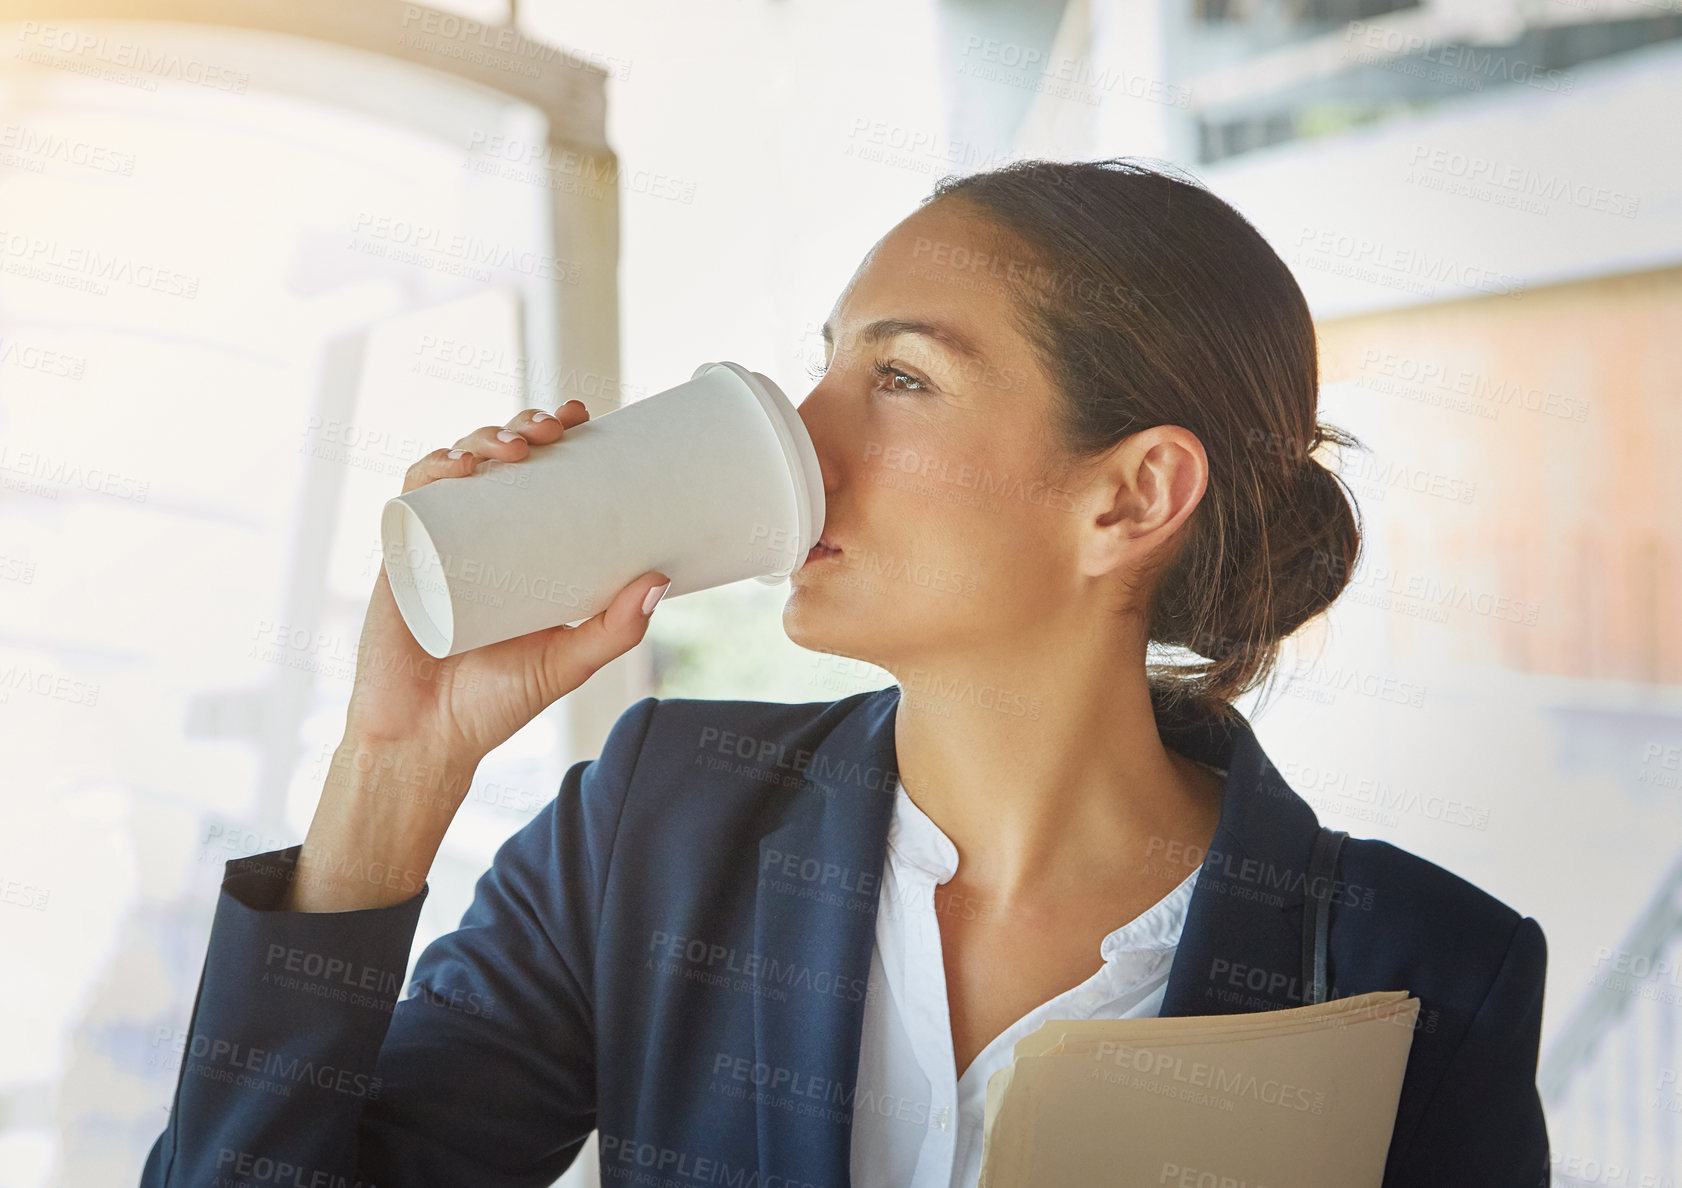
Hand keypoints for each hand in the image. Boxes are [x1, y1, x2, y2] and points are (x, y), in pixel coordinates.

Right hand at [342, 400, 669, 769]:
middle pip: (494, 459)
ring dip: (481, 439)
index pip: (534, 474)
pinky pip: (408, 501)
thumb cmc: (495, 704)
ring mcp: (434, 543)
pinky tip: (454, 466)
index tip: (582, 417)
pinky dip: (428, 472)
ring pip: (453, 468)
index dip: (553, 435)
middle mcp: (474, 536)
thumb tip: (660, 579)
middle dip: (522, 428)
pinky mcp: (399, 560)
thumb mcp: (567, 662)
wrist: (426, 742)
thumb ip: (614, 630)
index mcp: (517, 548)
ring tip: (513, 447)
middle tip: (553, 430)